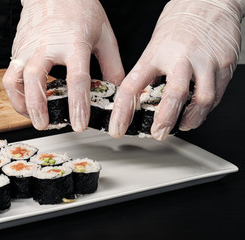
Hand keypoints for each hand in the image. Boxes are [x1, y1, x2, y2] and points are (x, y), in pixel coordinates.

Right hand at [2, 0, 123, 131]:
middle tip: (45, 125)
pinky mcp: (18, 49)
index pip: (76, 79)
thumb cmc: (80, 8)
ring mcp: (28, 47)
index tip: (80, 124)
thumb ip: (112, 66)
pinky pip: (10, 75)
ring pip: (15, 80)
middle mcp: (47, 46)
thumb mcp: (104, 35)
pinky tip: (27, 101)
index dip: (78, 105)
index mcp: (73, 43)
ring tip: (33, 118)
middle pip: (36, 80)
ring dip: (22, 104)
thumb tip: (117, 92)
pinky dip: (16, 93)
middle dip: (39, 108)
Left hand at [109, 0, 243, 139]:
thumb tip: (142, 100)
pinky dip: (205, 108)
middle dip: (164, 120)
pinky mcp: (224, 64)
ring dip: (190, 119)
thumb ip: (149, 73)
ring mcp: (204, 61)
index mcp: (155, 53)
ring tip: (182, 125)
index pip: (132, 86)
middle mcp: (180, 57)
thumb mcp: (154, 46)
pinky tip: (197, 110)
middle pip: (173, 95)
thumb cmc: (178, 24)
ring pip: (201, 99)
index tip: (117, 128)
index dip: (122, 111)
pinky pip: (216, 95)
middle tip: (158, 133)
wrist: (209, 1)